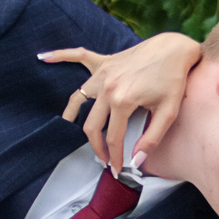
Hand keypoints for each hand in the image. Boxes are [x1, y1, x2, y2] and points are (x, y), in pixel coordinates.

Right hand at [45, 32, 202, 175]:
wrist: (175, 48)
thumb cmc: (174, 79)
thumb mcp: (168, 112)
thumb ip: (151, 139)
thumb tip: (137, 160)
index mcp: (123, 100)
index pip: (113, 137)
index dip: (114, 157)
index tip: (116, 169)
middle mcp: (107, 87)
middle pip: (91, 125)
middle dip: (96, 147)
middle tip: (104, 159)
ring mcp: (103, 73)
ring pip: (78, 100)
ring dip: (71, 117)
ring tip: (69, 130)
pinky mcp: (104, 62)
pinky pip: (77, 56)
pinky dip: (60, 56)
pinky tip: (42, 57)